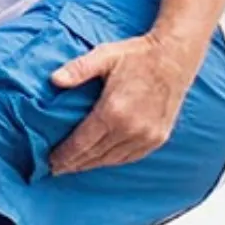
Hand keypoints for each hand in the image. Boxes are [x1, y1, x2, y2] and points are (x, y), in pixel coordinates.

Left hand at [48, 32, 196, 174]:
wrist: (175, 56)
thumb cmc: (138, 55)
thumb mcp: (104, 55)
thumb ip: (78, 69)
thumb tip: (54, 80)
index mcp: (114, 111)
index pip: (81, 143)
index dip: (64, 155)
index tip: (48, 162)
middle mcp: (131, 129)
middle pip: (94, 155)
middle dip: (73, 164)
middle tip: (55, 169)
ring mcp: (147, 136)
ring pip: (112, 159)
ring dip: (91, 165)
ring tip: (74, 167)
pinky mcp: (159, 138)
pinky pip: (131, 157)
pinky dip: (113, 161)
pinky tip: (101, 160)